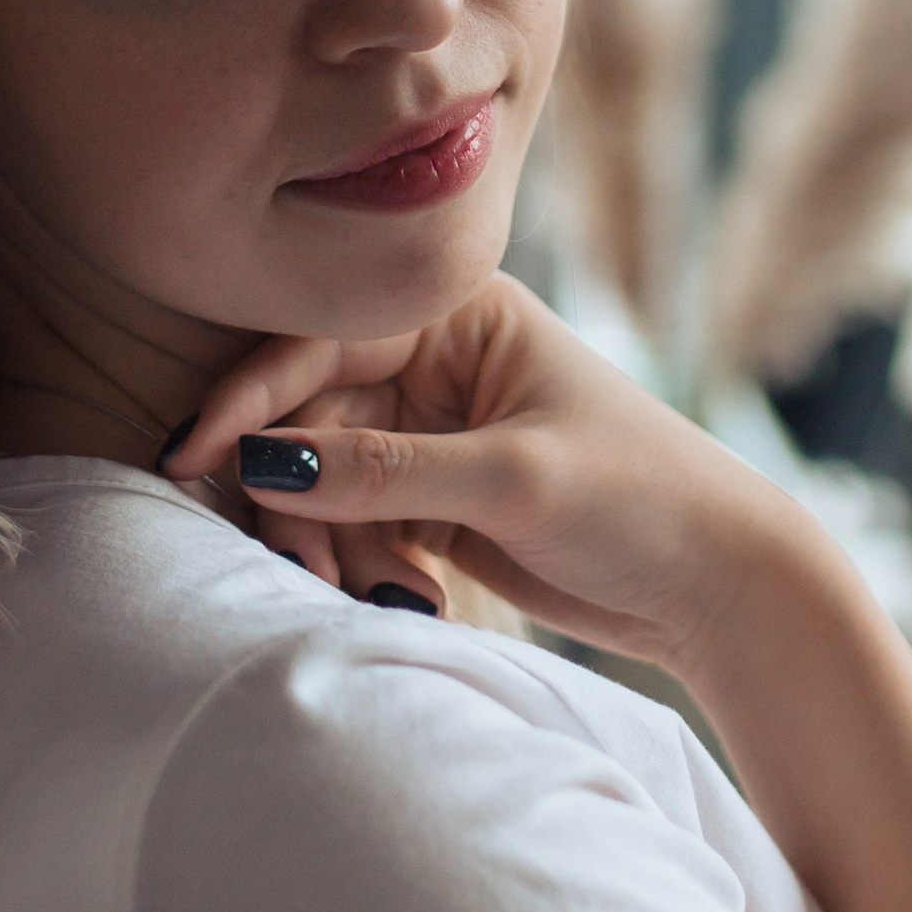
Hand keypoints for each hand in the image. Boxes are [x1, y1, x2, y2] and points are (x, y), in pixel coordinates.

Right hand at [166, 276, 805, 669]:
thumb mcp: (510, 478)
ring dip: (330, 542)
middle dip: (297, 495)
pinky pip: (355, 527)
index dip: (254, 400)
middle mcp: (436, 364)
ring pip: (324, 482)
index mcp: (461, 315)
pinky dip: (361, 564)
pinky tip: (409, 597)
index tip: (196, 456)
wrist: (715, 585)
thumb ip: (384, 471)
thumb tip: (263, 467)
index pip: (323, 343)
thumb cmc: (639, 498)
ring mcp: (430, 437)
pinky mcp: (432, 504)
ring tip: (382, 592)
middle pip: (311, 419)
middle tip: (303, 562)